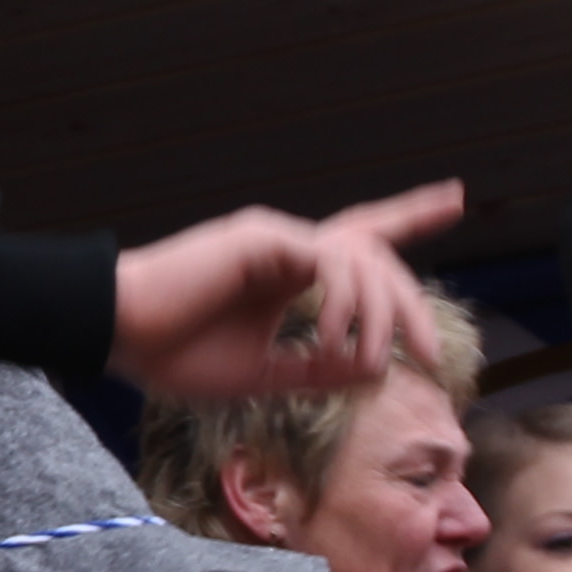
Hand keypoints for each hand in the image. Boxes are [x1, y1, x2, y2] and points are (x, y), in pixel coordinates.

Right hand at [108, 182, 466, 402]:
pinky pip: (331, 262)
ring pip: (362, 259)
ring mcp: (276, 238)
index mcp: (286, 273)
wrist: (116, 334)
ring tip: (375, 359)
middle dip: (411, 306)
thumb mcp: (261, 374)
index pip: (358, 241)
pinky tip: (334, 337)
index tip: (456, 198)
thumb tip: (374, 370)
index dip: (409, 216)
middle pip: (375, 257)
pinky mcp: (263, 238)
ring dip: (383, 314)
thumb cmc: (172, 353)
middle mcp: (286, 247)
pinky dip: (347, 302)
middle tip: (430, 356)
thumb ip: (317, 369)